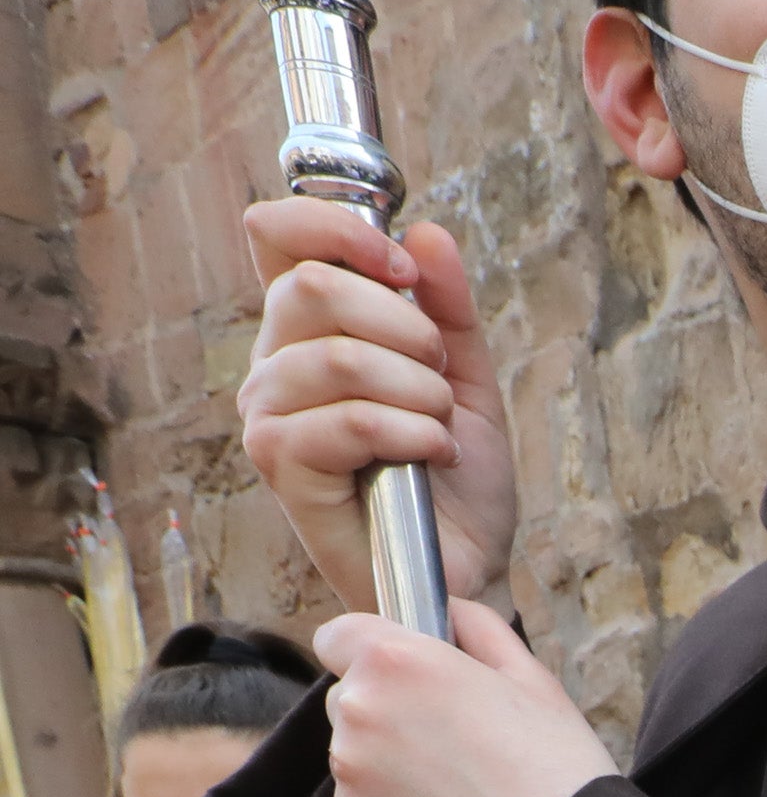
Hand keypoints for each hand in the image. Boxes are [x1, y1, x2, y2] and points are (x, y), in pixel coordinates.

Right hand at [238, 202, 516, 616]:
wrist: (466, 567)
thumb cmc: (453, 478)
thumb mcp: (466, 376)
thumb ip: (447, 306)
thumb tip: (427, 234)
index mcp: (306, 328)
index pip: (277, 234)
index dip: (337, 230)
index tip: (404, 268)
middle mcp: (273, 363)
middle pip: (314, 286)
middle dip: (406, 328)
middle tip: (441, 378)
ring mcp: (269, 414)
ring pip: (339, 356)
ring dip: (418, 391)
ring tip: (440, 427)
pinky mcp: (281, 466)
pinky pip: (349, 420)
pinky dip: (412, 432)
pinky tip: (432, 456)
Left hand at [316, 601, 617, 796]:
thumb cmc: (559, 766)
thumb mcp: (532, 678)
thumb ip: (478, 628)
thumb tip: (450, 612)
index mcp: (397, 661)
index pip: (337, 635)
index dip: (372, 651)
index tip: (407, 674)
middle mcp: (359, 709)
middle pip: (347, 695)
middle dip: (386, 708)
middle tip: (450, 737)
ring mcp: (351, 771)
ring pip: (354, 750)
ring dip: (387, 759)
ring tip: (455, 784)